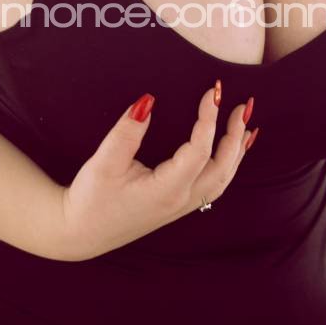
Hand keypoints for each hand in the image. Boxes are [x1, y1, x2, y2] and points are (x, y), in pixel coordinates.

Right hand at [55, 84, 257, 260]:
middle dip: (234, 135)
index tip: (212, 92)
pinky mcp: (177, 205)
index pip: (199, 151)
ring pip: (222, 179)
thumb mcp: (103, 163)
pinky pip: (214, 185)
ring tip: (244, 124)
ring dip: (236, 151)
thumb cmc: (90, 199)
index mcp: (166, 191)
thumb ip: (127, 132)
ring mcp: (182, 206)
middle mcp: (181, 201)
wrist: (81, 233)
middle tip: (241, 105)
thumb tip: (148, 101)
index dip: (209, 120)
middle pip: (222, 167)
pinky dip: (228, 165)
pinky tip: (231, 151)